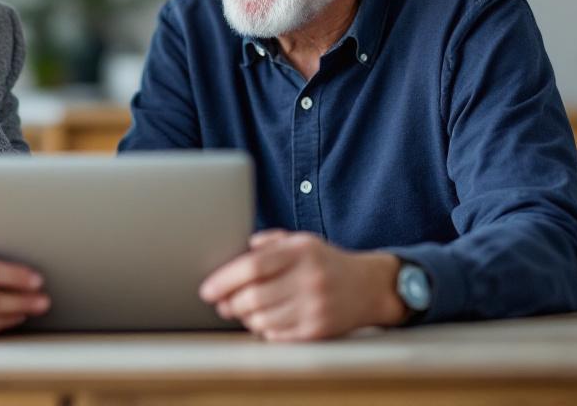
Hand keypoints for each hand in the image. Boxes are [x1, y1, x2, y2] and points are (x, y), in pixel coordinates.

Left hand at [198, 230, 406, 341]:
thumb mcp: (301, 241)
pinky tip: (265, 321)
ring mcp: (315, 307)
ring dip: (245, 318)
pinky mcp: (318, 331)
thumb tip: (237, 253)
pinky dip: (264, 330)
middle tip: (222, 304)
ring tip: (244, 311)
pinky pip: (277, 336)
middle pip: (254, 298)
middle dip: (230, 304)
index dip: (224, 280)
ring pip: (262, 320)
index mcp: (301, 252)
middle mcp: (309, 280)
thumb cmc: (326, 262)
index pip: (253, 267)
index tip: (207, 290)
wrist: (369, 287)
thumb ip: (269, 243)